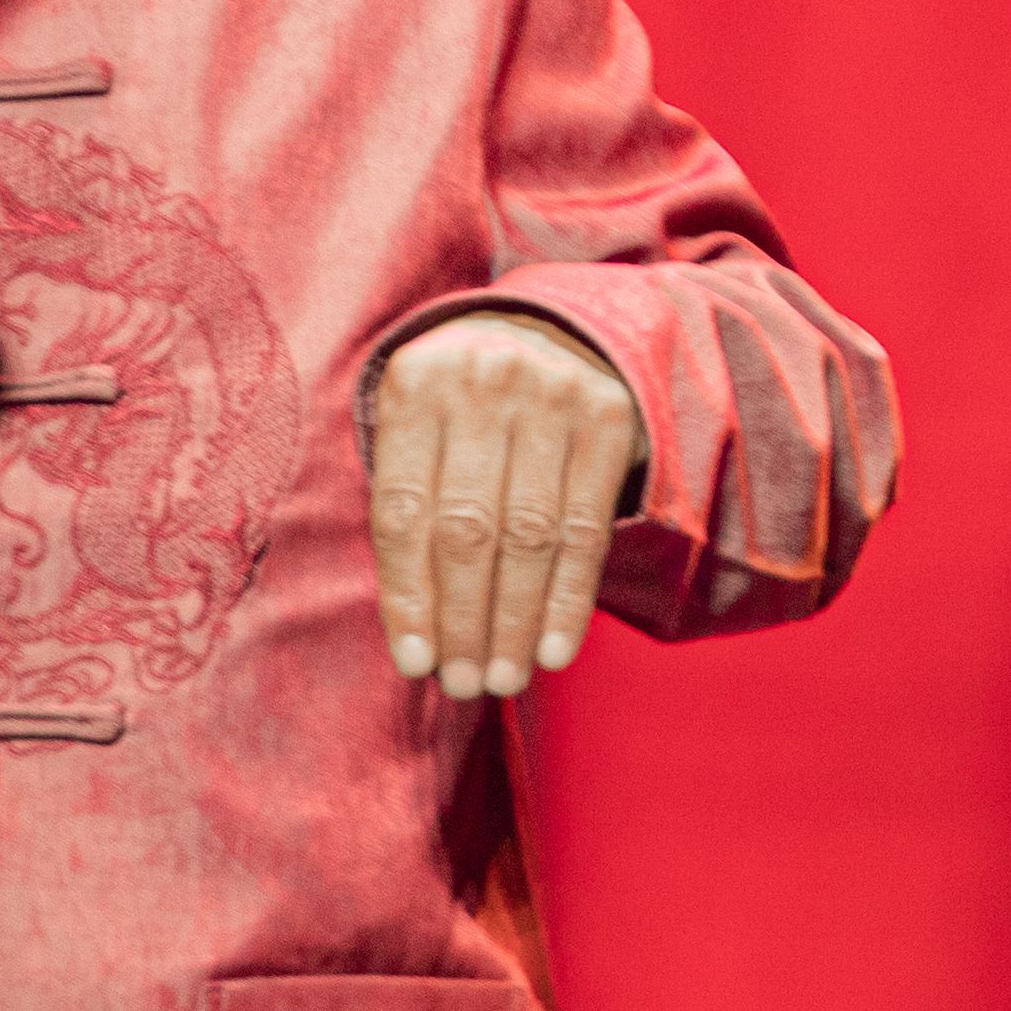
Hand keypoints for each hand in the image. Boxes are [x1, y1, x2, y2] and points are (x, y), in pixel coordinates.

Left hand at [365, 310, 643, 699]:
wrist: (550, 326)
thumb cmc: (463, 402)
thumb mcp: (417, 426)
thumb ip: (410, 504)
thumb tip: (414, 631)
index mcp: (415, 382)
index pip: (403, 510)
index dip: (407, 594)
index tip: (415, 663)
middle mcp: (484, 380)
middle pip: (468, 527)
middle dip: (463, 619)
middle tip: (463, 684)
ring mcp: (553, 394)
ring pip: (529, 535)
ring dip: (516, 620)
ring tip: (503, 679)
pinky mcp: (607, 416)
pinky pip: (586, 527)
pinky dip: (568, 597)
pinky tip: (554, 649)